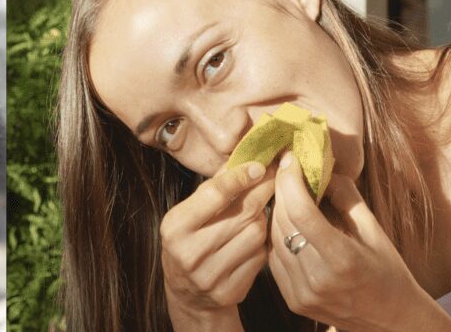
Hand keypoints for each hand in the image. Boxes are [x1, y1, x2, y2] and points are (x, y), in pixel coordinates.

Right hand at [160, 161, 273, 329]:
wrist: (188, 295)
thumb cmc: (190, 242)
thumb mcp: (189, 214)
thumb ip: (213, 188)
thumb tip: (243, 155)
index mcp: (175, 227)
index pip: (214, 194)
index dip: (241, 176)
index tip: (260, 164)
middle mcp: (190, 252)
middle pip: (242, 212)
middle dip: (262, 190)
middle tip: (275, 175)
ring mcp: (210, 275)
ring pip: (255, 233)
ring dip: (263, 218)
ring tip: (258, 210)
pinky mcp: (230, 291)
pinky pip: (260, 256)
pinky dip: (263, 242)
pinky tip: (256, 237)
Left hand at [267, 152, 450, 330]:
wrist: (390, 322)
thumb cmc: (388, 272)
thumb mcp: (376, 232)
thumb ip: (347, 198)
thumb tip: (323, 167)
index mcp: (342, 260)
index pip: (302, 213)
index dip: (290, 181)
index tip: (289, 159)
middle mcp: (317, 278)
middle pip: (284, 223)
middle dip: (281, 190)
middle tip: (284, 168)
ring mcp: (301, 293)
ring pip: (274, 239)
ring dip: (276, 211)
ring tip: (285, 191)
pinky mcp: (292, 300)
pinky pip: (273, 259)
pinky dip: (277, 235)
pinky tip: (286, 221)